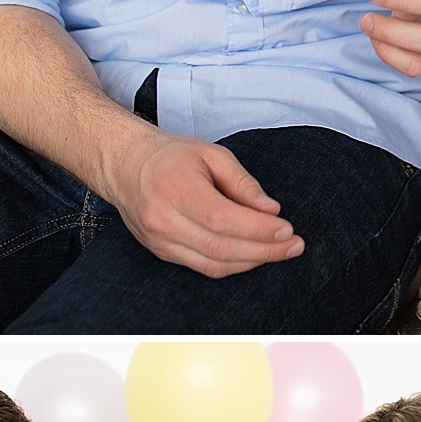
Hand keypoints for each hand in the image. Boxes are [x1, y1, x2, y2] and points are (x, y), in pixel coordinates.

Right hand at [103, 128, 301, 278]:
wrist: (126, 166)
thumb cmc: (171, 156)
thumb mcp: (212, 154)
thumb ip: (243, 182)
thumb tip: (271, 210)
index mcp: (175, 189)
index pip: (222, 219)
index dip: (259, 229)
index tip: (287, 229)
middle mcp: (163, 220)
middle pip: (220, 247)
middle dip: (265, 250)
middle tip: (294, 245)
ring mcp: (160, 241)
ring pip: (213, 264)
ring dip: (253, 261)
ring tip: (281, 251)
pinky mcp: (162, 253)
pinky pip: (203, 267)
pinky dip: (233, 265)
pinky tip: (254, 255)